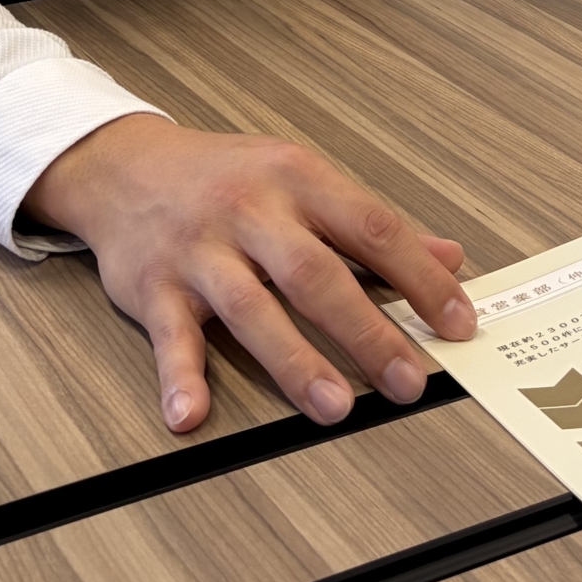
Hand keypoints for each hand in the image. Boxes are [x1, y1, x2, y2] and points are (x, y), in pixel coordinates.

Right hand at [22, 114, 476, 434]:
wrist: (124, 165)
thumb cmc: (225, 178)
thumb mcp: (301, 180)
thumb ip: (371, 226)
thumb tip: (449, 258)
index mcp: (297, 180)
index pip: (372, 229)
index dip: (421, 278)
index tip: (457, 322)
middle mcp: (250, 213)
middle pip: (315, 274)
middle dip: (366, 331)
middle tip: (407, 381)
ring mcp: (200, 251)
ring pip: (252, 309)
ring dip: (294, 361)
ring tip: (334, 407)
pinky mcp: (153, 288)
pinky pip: (169, 337)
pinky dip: (178, 378)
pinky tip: (191, 415)